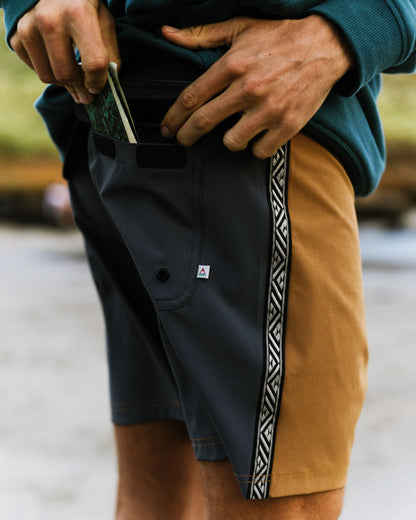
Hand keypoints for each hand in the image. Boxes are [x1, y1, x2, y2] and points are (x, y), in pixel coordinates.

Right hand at [10, 0, 119, 103]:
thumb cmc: (83, 6)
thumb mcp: (103, 21)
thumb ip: (109, 53)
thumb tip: (107, 85)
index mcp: (78, 14)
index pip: (93, 63)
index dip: (99, 82)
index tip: (98, 87)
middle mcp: (50, 19)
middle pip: (66, 74)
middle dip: (80, 89)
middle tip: (87, 94)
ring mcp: (29, 27)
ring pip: (48, 77)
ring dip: (64, 83)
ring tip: (74, 78)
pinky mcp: (17, 36)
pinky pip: (35, 70)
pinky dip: (49, 72)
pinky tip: (57, 62)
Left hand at [161, 16, 353, 157]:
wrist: (326, 44)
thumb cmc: (279, 36)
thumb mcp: (240, 28)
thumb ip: (201, 35)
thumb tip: (166, 33)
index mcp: (232, 65)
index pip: (191, 98)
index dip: (173, 117)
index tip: (167, 127)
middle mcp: (248, 89)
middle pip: (203, 123)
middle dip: (186, 136)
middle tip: (181, 140)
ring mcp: (269, 110)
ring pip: (231, 142)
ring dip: (227, 140)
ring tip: (232, 131)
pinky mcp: (288, 125)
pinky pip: (260, 151)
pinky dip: (255, 146)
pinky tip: (257, 136)